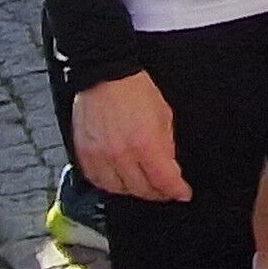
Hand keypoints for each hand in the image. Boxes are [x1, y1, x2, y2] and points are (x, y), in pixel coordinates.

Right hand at [75, 71, 191, 201]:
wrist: (106, 75)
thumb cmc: (137, 91)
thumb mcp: (165, 116)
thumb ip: (167, 145)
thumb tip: (169, 166)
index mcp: (146, 145)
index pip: (164, 181)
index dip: (177, 191)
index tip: (183, 193)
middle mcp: (121, 155)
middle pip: (142, 189)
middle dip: (158, 193)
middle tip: (165, 190)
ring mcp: (100, 156)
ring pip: (118, 189)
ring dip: (134, 191)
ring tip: (144, 186)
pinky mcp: (84, 153)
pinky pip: (96, 180)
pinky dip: (110, 184)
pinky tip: (119, 180)